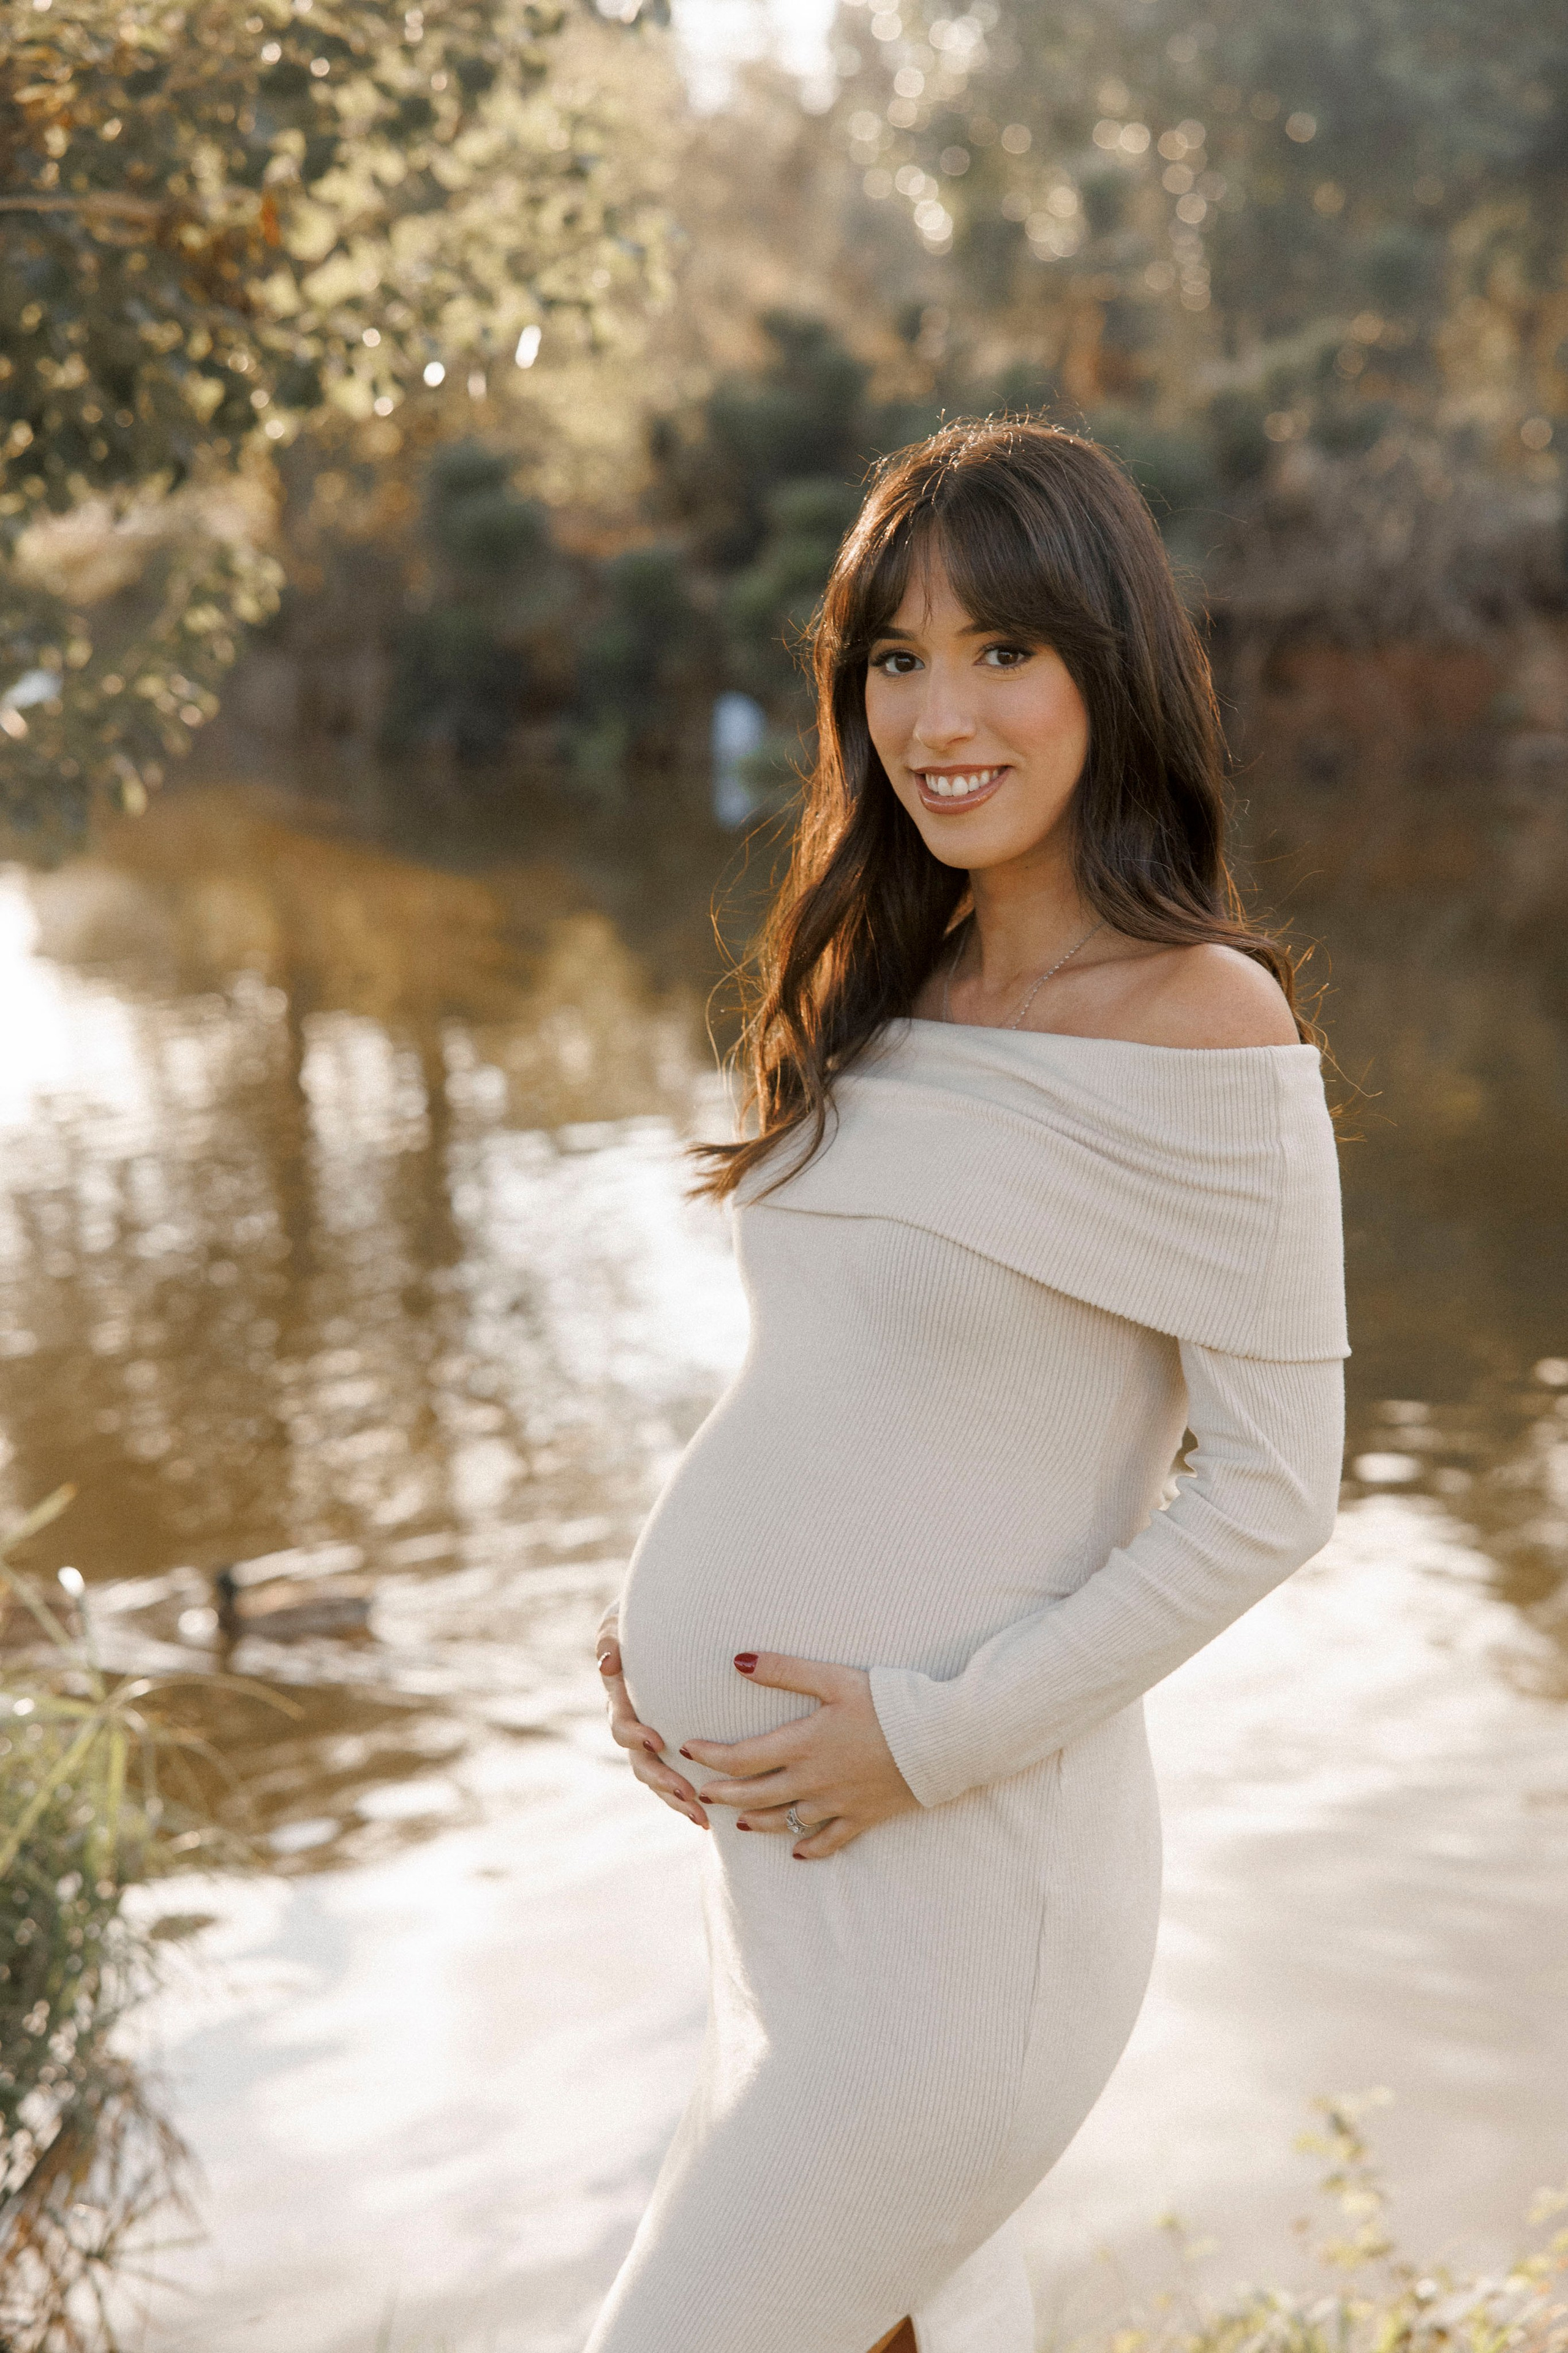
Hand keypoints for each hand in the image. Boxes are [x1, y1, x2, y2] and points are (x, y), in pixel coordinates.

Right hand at [595, 1605, 708, 1831]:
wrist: (667, 1624)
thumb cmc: (643, 1619)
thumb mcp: (621, 1622)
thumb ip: (611, 1638)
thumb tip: (607, 1662)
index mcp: (621, 1699)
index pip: (622, 1725)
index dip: (636, 1736)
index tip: (657, 1740)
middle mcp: (633, 1725)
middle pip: (640, 1763)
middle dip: (662, 1781)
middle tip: (688, 1793)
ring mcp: (651, 1740)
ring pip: (657, 1779)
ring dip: (676, 1799)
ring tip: (702, 1817)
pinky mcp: (671, 1747)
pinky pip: (675, 1780)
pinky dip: (688, 1799)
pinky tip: (709, 1817)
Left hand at [682, 1651, 916, 1858]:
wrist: (939, 1739)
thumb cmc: (888, 1701)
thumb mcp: (834, 1678)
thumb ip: (784, 1670)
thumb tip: (738, 1660)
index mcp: (802, 1745)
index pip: (740, 1758)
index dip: (709, 1756)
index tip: (688, 1749)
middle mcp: (812, 1781)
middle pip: (754, 1795)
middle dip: (722, 1794)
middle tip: (700, 1790)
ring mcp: (837, 1803)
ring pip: (785, 1821)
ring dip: (758, 1822)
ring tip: (739, 1821)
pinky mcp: (863, 1817)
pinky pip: (829, 1841)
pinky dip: (810, 1847)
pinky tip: (798, 1852)